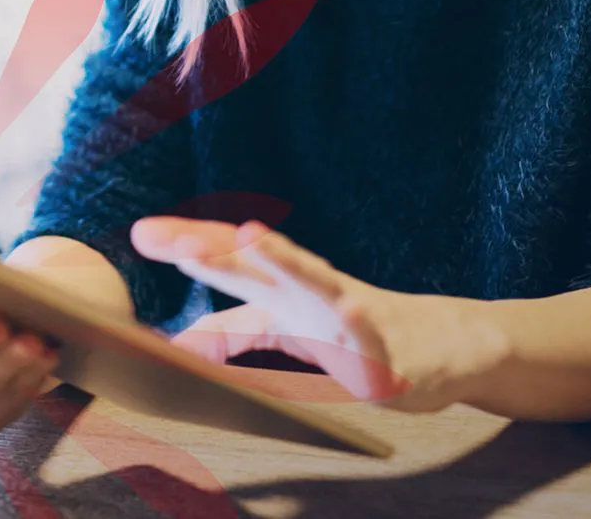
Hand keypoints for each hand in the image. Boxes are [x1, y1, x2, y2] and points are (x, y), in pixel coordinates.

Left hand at [131, 217, 508, 411]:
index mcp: (286, 291)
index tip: (143, 235)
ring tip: (252, 236)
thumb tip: (181, 343)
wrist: (446, 345)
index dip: (189, 245)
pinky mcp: (389, 354)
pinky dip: (362, 328)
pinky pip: (374, 341)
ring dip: (284, 258)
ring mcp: (353, 319)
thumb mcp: (291, 330)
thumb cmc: (359, 331)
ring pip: (316, 282)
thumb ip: (238, 331)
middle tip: (172, 238)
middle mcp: (314, 294)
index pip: (232, 260)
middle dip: (214, 250)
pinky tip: (351, 311)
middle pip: (258, 265)